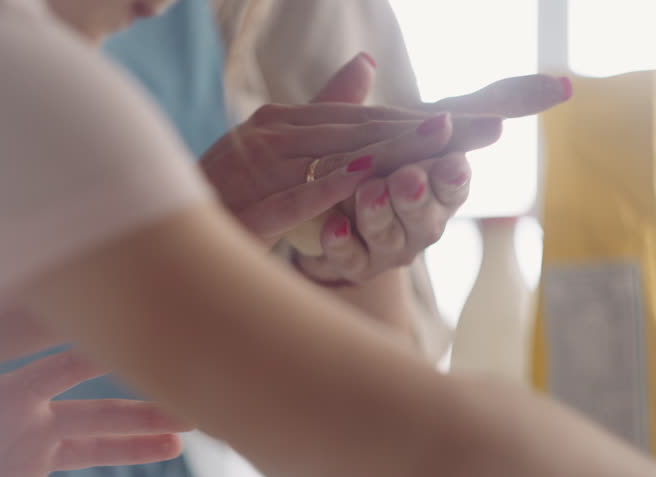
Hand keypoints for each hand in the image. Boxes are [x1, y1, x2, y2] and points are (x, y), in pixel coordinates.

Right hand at [199, 53, 503, 244]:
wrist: (150, 232)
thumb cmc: (218, 198)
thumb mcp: (276, 152)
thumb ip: (322, 110)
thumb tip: (367, 65)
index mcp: (288, 125)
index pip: (375, 120)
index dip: (439, 117)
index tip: (503, 113)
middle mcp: (274, 136)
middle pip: (370, 130)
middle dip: (441, 126)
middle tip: (505, 120)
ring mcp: (259, 168)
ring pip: (340, 155)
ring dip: (398, 144)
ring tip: (456, 133)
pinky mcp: (245, 205)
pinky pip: (295, 196)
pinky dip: (332, 182)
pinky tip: (374, 171)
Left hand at [295, 74, 571, 284]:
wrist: (337, 200)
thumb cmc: (394, 154)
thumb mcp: (431, 122)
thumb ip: (486, 103)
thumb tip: (561, 84)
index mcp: (442, 190)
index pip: (455, 185)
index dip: (453, 177)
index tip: (450, 163)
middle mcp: (421, 224)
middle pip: (424, 216)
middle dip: (415, 197)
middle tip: (407, 177)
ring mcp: (388, 247)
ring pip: (387, 236)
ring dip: (378, 214)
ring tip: (368, 192)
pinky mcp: (354, 263)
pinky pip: (349, 258)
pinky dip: (342, 243)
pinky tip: (334, 225)